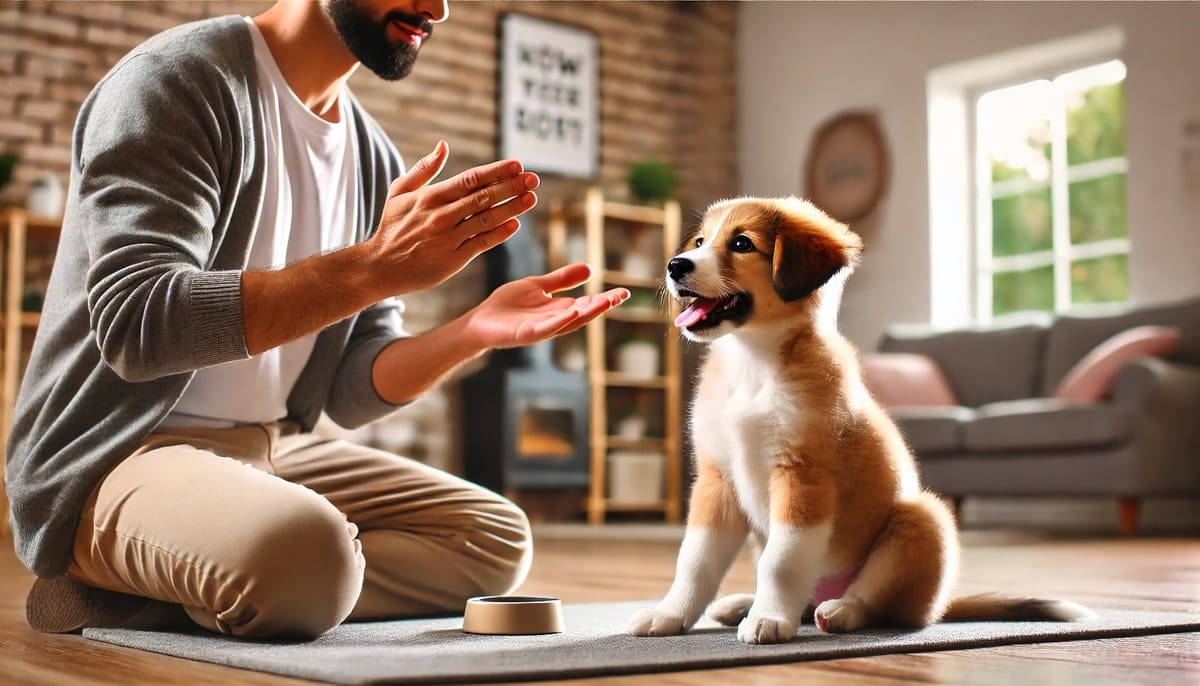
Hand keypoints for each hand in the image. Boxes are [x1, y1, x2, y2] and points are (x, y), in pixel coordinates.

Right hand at [366, 140, 539, 294]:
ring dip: (512, 208)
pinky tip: (515, 225)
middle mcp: (441, 215)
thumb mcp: (399, 192)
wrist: (380, 266)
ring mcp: (448, 238)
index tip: (518, 165)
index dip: (496, 171)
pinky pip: (481, 244)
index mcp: (431, 196)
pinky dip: (499, 234)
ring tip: (531, 198)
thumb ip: (424, 169)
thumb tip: (443, 145)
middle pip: (483, 197)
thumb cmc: (392, 226)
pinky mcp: (453, 260)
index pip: (471, 179)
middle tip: (534, 178)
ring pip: (486, 220)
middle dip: (511, 186)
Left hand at [465, 263, 629, 349]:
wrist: (479, 321)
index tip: (623, 292)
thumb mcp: (538, 286)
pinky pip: (546, 328)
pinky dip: (560, 321)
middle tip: (621, 296)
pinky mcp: (525, 335)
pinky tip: (571, 312)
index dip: (605, 298)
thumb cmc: (506, 305)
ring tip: (605, 303)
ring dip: (588, 313)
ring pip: (569, 321)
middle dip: (602, 305)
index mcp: (558, 309)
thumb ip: (561, 280)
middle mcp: (554, 321)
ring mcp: (541, 329)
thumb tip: (590, 269)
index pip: (586, 303)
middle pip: (583, 313)